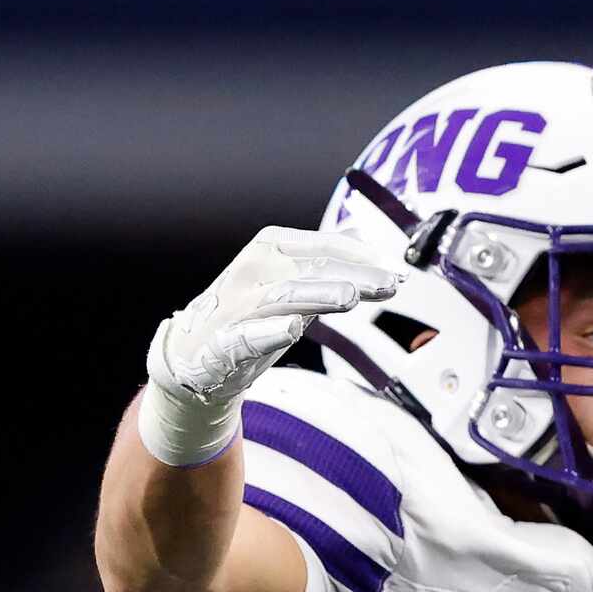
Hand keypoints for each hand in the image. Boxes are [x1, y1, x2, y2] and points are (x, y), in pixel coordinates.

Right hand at [138, 227, 402, 463]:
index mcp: (270, 250)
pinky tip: (290, 330)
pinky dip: (267, 332)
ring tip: (350, 296)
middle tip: (390, 283)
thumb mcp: (291, 280)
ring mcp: (238, 307)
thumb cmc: (250, 314)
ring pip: (283, 296)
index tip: (397, 268)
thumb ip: (324, 261)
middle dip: (353, 275)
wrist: (195, 355)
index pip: (321, 246)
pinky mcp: (225, 343)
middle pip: (310, 269)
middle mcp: (253, 271)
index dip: (360, 255)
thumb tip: (361, 235)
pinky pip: (246, 337)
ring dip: (317, 294)